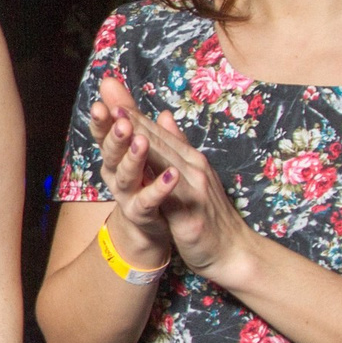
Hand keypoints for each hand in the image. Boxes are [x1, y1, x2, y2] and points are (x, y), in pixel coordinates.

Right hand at [87, 76, 174, 262]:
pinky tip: (172, 175)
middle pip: (111, 154)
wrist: (157, 228)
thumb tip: (110, 82)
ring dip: (133, 158)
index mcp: (117, 156)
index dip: (102, 120)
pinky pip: (148, 202)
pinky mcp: (143, 214)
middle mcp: (116, 175)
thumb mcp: (141, 144)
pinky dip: (159, 188)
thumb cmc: (147, 182)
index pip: (106, 134)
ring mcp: (128, 196)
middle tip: (121, 120)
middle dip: (115, 136)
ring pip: (126, 177)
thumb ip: (131, 115)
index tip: (100, 103)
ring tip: (141, 141)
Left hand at [99, 77, 259, 284]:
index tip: (108, 91)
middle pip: (156, 140)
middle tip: (108, 95)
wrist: (233, 251)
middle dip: (131, 117)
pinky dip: (164, 184)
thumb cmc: (207, 214)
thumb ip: (175, 145)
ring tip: (124, 124)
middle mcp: (192, 168)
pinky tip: (154, 174)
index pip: (154, 131)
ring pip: (164, 162)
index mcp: (187, 158)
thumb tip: (162, 115)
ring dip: (145, 142)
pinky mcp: (192, 217)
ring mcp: (194, 190)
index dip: (130, 111)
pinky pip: (174, 199)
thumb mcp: (190, 175)